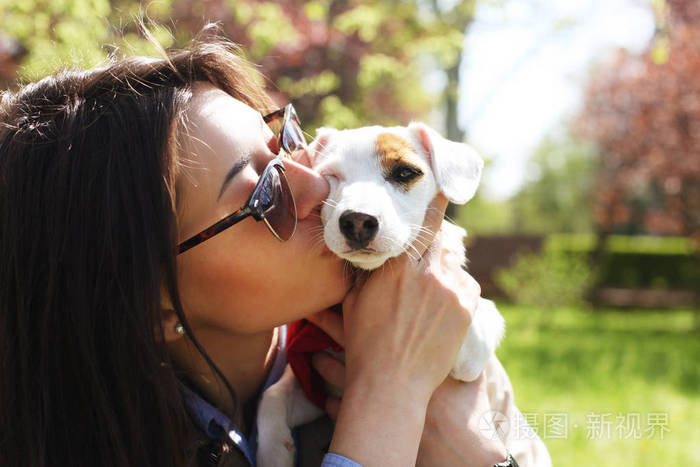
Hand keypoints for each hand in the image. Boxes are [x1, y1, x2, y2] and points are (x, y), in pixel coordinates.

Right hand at [308, 195, 483, 465]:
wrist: (391, 382)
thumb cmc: (365, 342)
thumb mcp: (355, 298)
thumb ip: (368, 268)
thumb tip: (368, 247)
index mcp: (395, 264)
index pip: (422, 222)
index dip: (435, 203)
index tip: (444, 188)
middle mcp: (424, 269)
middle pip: (441, 240)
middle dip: (436, 244)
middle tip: (428, 258)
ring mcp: (448, 288)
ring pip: (454, 264)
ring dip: (445, 270)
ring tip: (431, 294)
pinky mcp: (465, 307)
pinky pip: (468, 285)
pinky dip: (459, 290)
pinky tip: (443, 307)